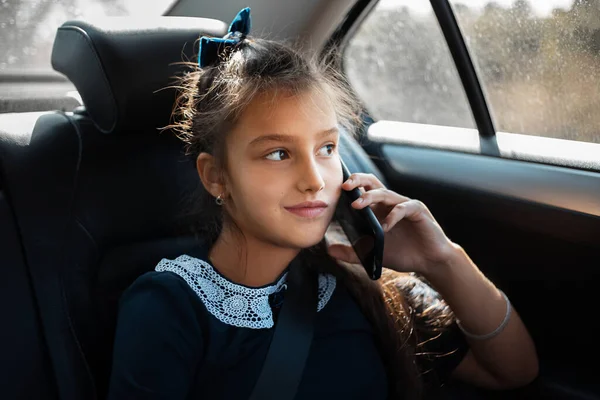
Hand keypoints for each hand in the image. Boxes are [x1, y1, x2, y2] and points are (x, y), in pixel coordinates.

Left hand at [327, 173, 457, 274]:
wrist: (429, 262)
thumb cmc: (403, 253)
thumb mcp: (373, 254)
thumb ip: (353, 252)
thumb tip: (330, 251)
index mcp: (379, 209)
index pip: (364, 189)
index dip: (351, 185)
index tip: (335, 188)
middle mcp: (391, 203)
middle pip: (373, 183)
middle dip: (359, 181)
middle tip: (345, 186)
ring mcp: (405, 205)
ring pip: (386, 194)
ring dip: (370, 197)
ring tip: (357, 205)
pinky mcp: (419, 212)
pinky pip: (404, 208)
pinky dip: (393, 216)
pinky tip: (384, 227)